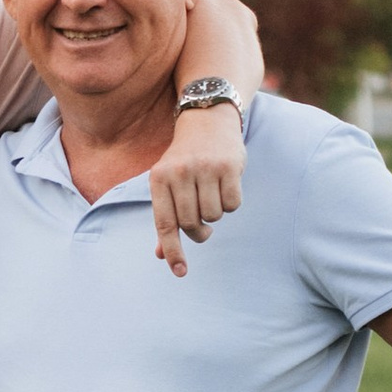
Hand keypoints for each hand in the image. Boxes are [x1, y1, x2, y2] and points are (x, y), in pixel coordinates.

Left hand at [151, 104, 243, 276]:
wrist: (207, 120)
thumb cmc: (184, 159)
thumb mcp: (167, 183)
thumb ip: (166, 217)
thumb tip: (161, 255)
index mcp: (159, 178)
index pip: (164, 223)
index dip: (172, 250)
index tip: (180, 272)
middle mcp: (180, 173)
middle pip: (191, 223)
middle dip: (199, 232)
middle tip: (202, 228)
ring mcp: (205, 168)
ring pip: (214, 216)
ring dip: (215, 214)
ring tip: (212, 196)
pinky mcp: (228, 166)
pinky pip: (233, 204)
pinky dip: (231, 203)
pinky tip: (226, 187)